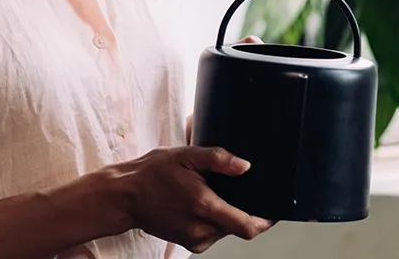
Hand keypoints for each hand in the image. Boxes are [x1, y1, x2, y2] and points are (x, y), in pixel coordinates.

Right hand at [99, 146, 272, 251]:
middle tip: (238, 192)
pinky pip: (214, 235)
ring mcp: (195, 239)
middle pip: (240, 228)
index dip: (267, 220)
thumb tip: (245, 166)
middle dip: (245, 212)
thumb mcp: (184, 156)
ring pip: (227, 231)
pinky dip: (216, 222)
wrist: (125, 197)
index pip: (249, 226)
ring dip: (229, 217)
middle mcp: (201, 229)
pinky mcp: (190, 244)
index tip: (273, 209)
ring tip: (213, 195)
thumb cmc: (152, 173)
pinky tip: (203, 206)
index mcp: (204, 206)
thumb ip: (217, 159)